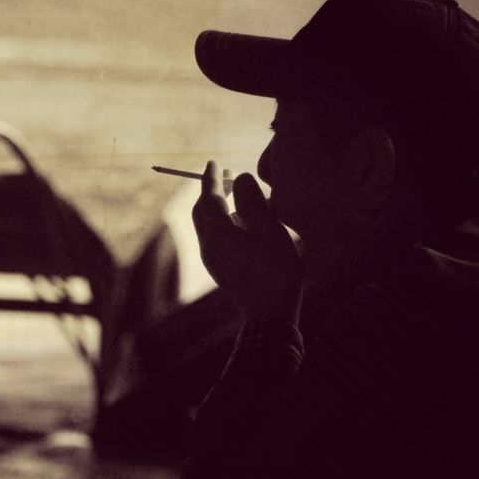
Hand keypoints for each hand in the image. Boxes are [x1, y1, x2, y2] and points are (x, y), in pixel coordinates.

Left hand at [191, 161, 302, 324]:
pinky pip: (214, 238)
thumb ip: (254, 201)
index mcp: (218, 234)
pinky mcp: (220, 270)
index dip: (212, 177)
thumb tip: (240, 178)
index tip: (213, 162)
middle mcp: (208, 246)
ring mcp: (212, 260)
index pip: (210, 196)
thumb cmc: (276, 271)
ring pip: (207, 225)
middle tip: (229, 177)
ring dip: (219, 208)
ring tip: (240, 198)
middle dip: (212, 191)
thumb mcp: (270, 230)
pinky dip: (223, 224)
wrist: (271, 316)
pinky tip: (243, 225)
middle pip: (202, 211)